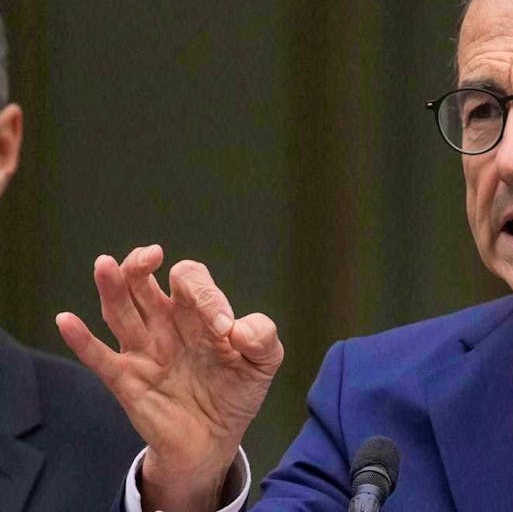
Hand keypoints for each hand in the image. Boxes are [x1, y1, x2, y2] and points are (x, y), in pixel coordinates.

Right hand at [56, 245, 282, 510]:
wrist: (215, 439)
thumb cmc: (236, 391)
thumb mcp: (263, 363)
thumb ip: (263, 338)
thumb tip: (240, 329)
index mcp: (197, 312)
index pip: (190, 282)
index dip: (204, 294)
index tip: (222, 327)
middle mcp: (165, 324)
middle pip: (143, 284)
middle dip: (141, 265)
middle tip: (149, 255)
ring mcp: (143, 350)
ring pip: (120, 311)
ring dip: (111, 287)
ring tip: (105, 264)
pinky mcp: (127, 380)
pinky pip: (99, 357)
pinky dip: (81, 340)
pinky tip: (66, 320)